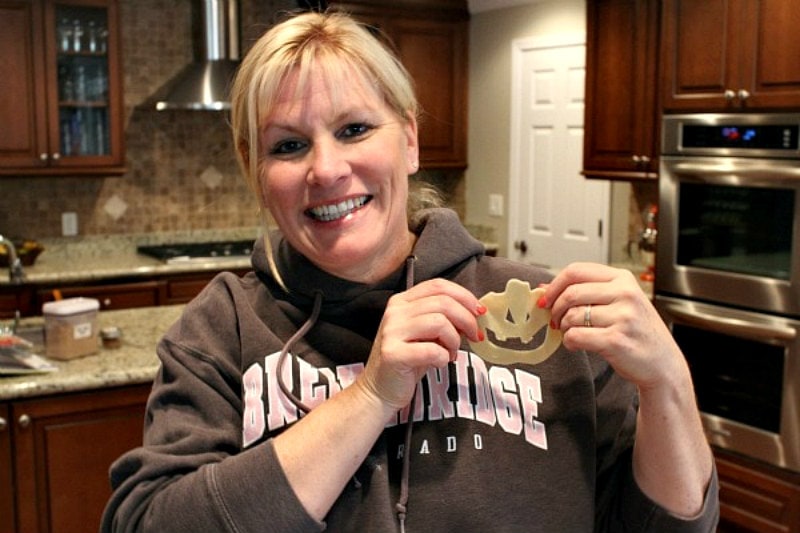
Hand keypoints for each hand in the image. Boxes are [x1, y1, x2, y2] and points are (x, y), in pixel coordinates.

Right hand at [357, 278, 484, 410]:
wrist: (380, 389)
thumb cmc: (408, 360)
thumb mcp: (426, 333)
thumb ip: (444, 318)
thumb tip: (474, 313)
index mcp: (402, 301)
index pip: (439, 285)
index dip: (464, 296)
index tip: (479, 312)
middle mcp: (395, 312)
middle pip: (443, 302)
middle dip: (467, 320)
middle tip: (475, 336)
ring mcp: (391, 332)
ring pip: (440, 323)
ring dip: (455, 340)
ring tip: (451, 353)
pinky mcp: (392, 354)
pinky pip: (432, 350)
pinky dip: (443, 357)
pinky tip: (439, 362)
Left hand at [540, 263, 686, 391]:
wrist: (663, 363)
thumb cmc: (638, 332)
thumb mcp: (618, 303)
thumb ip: (585, 292)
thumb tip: (545, 287)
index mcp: (623, 279)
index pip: (576, 270)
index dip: (555, 285)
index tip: (545, 298)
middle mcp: (625, 294)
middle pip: (571, 293)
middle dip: (555, 309)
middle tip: (555, 320)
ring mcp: (622, 317)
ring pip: (571, 316)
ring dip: (563, 327)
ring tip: (571, 333)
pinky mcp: (616, 340)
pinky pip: (576, 336)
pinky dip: (569, 342)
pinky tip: (577, 344)